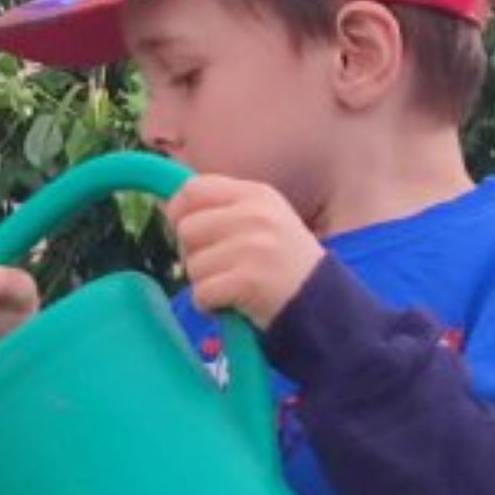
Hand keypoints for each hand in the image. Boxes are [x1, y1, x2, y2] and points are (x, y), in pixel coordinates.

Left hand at [168, 176, 323, 327]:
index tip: (189, 233)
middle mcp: (255, 215)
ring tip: (232, 287)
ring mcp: (253, 247)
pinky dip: (209, 306)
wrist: (324, 306)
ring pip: (192, 265)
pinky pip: (202, 293)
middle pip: (187, 228)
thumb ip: (224, 210)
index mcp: (256, 194)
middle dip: (193, 254)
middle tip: (218, 268)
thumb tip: (169, 205)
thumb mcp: (264, 221)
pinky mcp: (248, 281)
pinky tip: (232, 305)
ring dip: (204, 284)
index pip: (195, 188)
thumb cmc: (285, 265)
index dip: (180, 211)